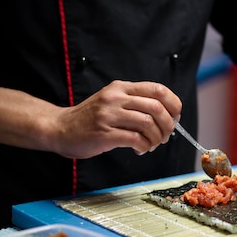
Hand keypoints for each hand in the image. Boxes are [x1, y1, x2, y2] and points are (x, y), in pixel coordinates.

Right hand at [51, 80, 181, 157]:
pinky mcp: (104, 134)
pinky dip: (144, 146)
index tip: (175, 117)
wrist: (60, 128)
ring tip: (152, 144)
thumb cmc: (91, 119)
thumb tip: (168, 116)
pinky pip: (135, 139)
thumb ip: (135, 103)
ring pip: (148, 123)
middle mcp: (115, 98)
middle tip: (166, 135)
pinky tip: (141, 149)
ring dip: (157, 138)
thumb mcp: (112, 101)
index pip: (158, 90)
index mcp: (121, 88)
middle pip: (156, 107)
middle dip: (168, 125)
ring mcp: (109, 115)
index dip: (173, 104)